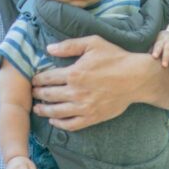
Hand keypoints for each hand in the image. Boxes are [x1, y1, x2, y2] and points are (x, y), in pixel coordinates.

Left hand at [30, 35, 148, 130]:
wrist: (136, 77)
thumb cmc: (115, 58)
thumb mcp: (92, 43)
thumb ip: (69, 45)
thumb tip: (49, 48)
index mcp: (74, 73)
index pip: (47, 78)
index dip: (37, 80)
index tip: (33, 80)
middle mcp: (76, 92)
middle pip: (49, 95)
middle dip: (37, 94)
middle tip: (32, 93)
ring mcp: (84, 107)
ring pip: (56, 112)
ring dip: (43, 110)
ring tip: (36, 108)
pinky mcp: (92, 117)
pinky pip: (71, 124)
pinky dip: (59, 124)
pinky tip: (53, 120)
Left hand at [151, 30, 168, 71]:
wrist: (167, 35)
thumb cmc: (157, 44)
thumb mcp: (152, 44)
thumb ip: (149, 51)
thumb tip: (140, 60)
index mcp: (160, 40)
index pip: (158, 44)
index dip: (156, 50)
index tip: (154, 56)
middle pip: (168, 48)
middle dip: (166, 57)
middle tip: (164, 66)